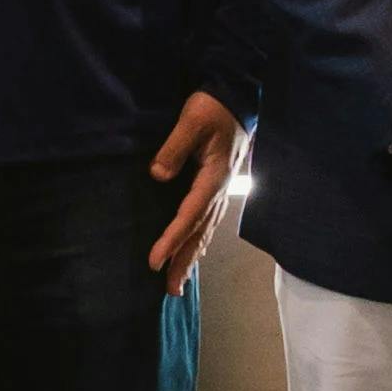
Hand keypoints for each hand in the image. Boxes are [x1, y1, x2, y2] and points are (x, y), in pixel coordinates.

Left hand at [145, 91, 243, 285]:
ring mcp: (221, 191)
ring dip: (192, 258)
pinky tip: (192, 252)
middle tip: (170, 291)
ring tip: (179, 283)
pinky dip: (198, 242)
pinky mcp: (218, 187)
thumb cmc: (213, 108)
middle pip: (200, 234)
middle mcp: (219, 191)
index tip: (154, 262)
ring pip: (205, 232)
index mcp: (213, 178)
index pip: (189, 216)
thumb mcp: (191, 121)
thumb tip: (157, 175)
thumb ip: (174, 148)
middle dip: (184, 262)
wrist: (237, 99)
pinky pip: (207, 222)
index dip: (171, 240)